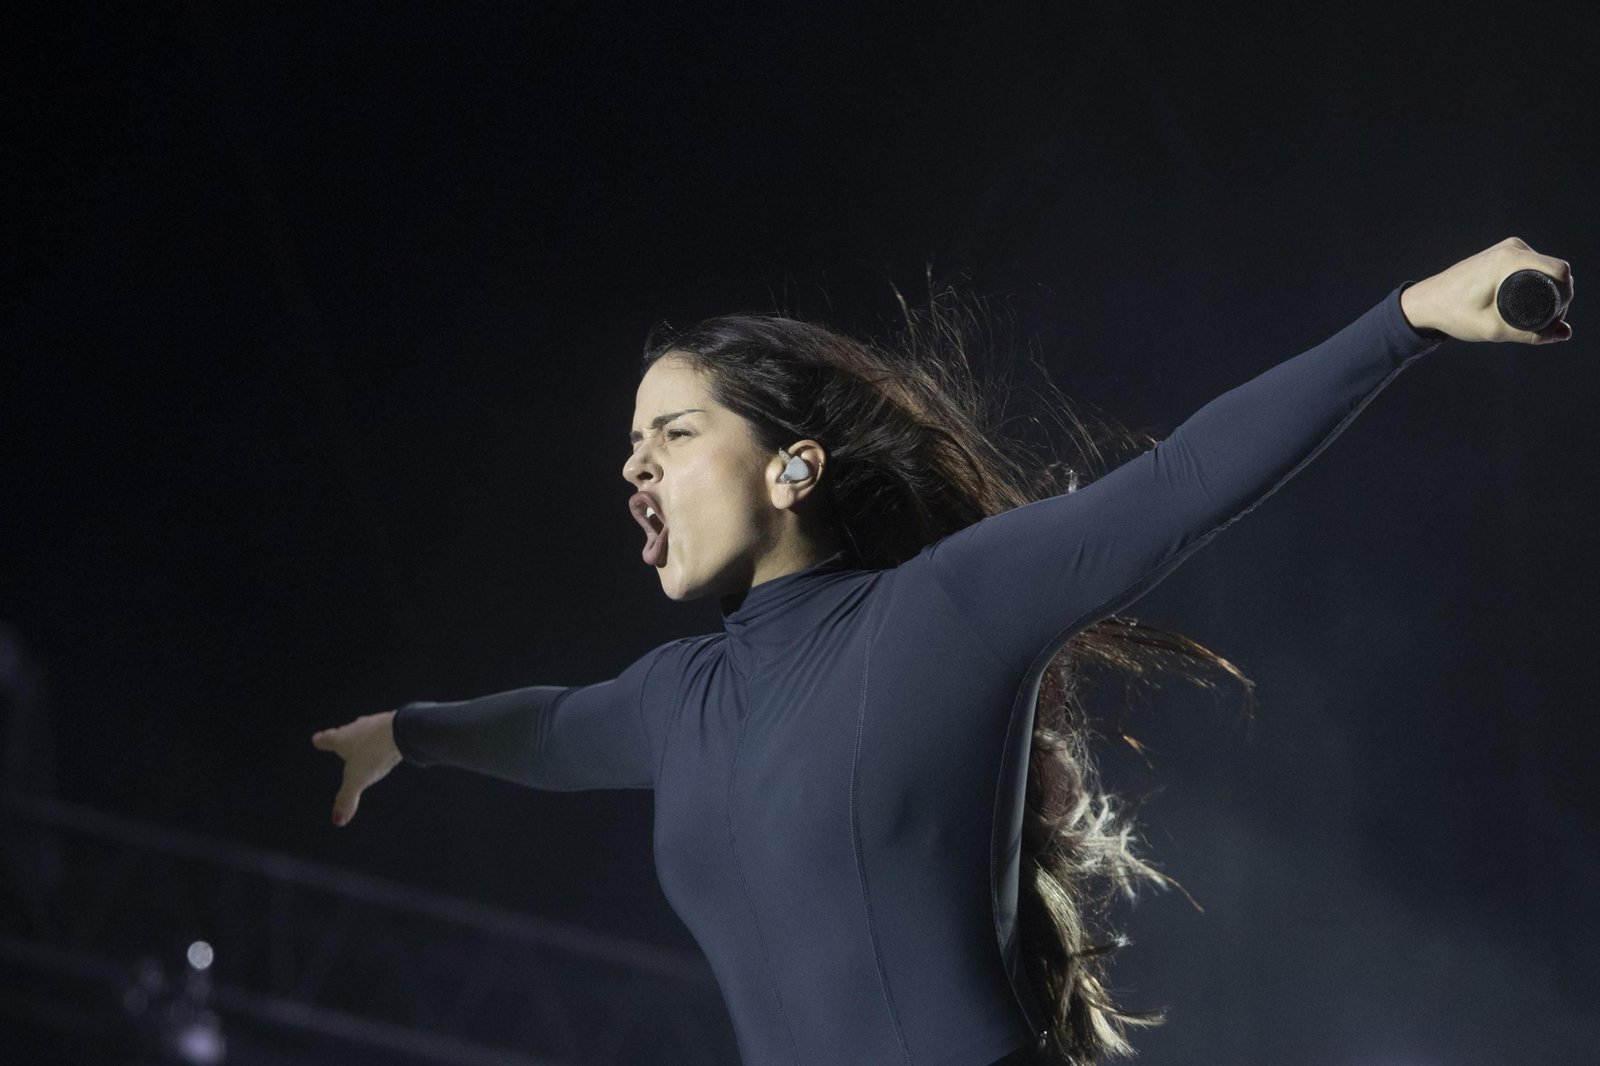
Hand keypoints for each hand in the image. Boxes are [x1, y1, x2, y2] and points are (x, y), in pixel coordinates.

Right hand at [311, 710, 402, 825]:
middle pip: (346, 732)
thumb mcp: (358, 780)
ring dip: (364, 735)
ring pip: (366, 729)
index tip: (317, 739)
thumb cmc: (374, 752)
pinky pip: (385, 730)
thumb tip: (338, 820)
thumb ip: (347, 799)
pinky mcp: (394, 722)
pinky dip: (383, 736)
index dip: (322, 741)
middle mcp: (357, 727)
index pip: (328, 740)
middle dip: (342, 736)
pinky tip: (388, 740)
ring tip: (363, 739)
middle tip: (337, 735)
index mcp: (342, 739)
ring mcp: (376, 723)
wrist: (401, 730)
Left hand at [1401, 237, 1572, 343]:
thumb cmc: (1453, 314)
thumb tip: (1565, 334)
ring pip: (1544, 270)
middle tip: (1545, 324)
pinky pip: (1531, 268)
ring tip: (1534, 317)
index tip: (1556, 319)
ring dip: (1546, 292)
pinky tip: (1528, 304)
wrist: (1425, 302)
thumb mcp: (1493, 329)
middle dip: (1558, 298)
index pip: (1560, 272)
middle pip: (1555, 271)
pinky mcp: (1502, 254)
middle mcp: (1512, 248)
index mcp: (1510, 259)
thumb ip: (1531, 334)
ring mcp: (1507, 248)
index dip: (1567, 297)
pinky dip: (1535, 284)